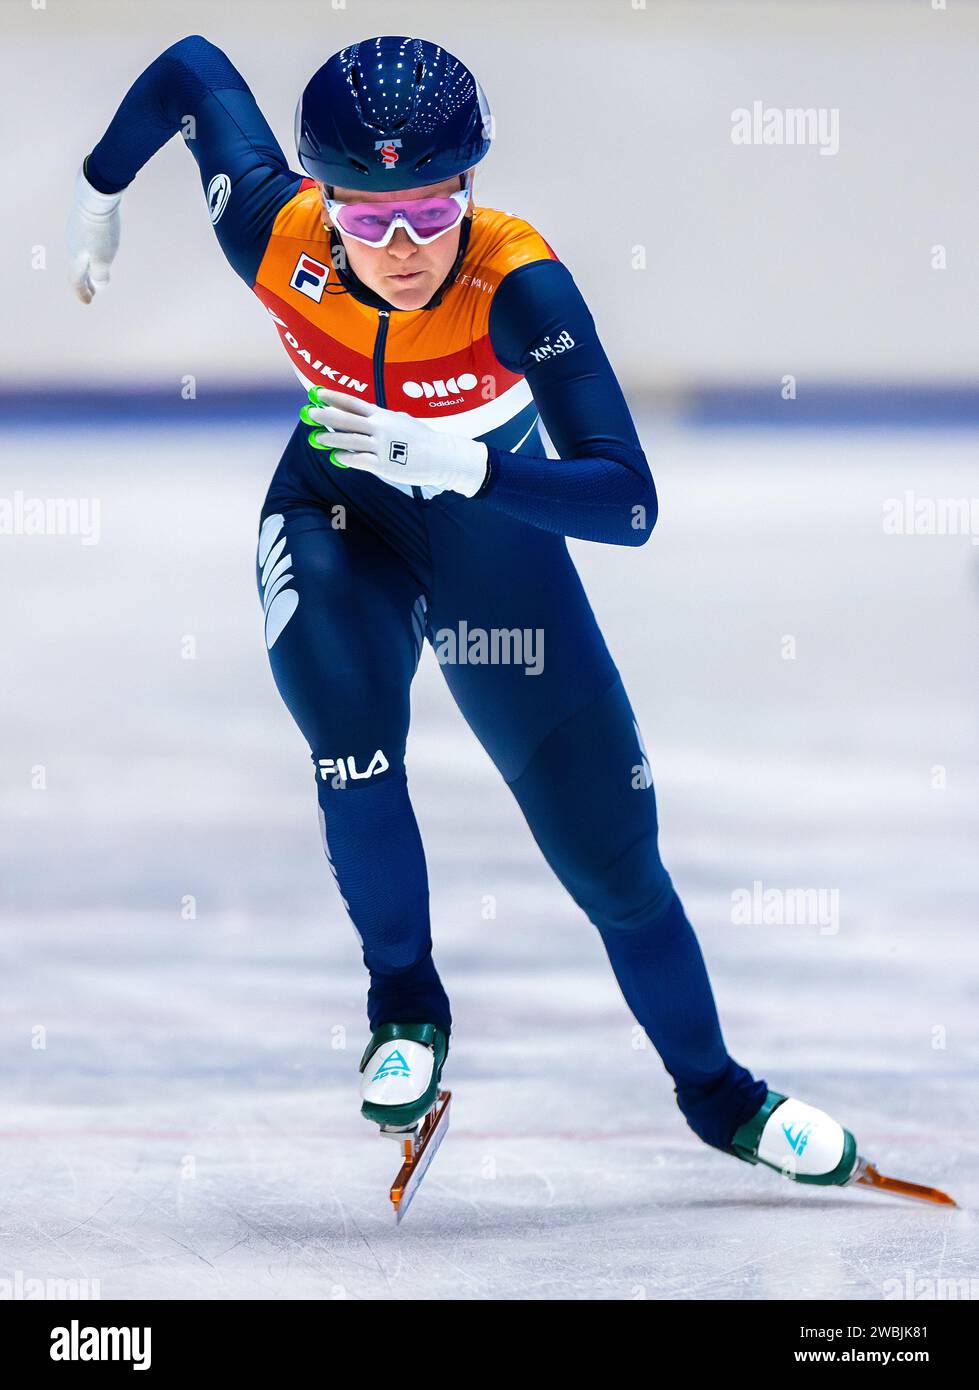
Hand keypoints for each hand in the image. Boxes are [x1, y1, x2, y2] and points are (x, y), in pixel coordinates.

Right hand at [68, 164, 121, 303]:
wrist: (94, 196)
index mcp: (76, 258)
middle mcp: (72, 245)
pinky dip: (88, 253)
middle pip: (77, 268)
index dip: (82, 292)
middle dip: (84, 282)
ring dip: (87, 267)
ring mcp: (75, 231)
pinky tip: (94, 249)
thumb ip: (100, 274)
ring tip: (93, 273)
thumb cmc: (100, 230)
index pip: (77, 280)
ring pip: (80, 254)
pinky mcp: (81, 220)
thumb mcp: (103, 258)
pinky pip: (83, 242)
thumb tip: (100, 285)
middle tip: (92, 291)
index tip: (89, 302)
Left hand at [300, 388, 488, 497]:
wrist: (442, 457)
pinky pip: (359, 460)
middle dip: (326, 416)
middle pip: (347, 420)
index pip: (353, 403)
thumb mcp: (403, 421)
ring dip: (331, 439)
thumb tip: (368, 415)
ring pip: (350, 440)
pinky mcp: (384, 465)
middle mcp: (380, 427)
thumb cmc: (422, 439)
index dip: (333, 397)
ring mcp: (381, 446)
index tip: (317, 393)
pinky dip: (346, 458)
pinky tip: (336, 457)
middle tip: (310, 413)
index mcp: (383, 415)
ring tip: (317, 438)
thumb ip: (383, 418)